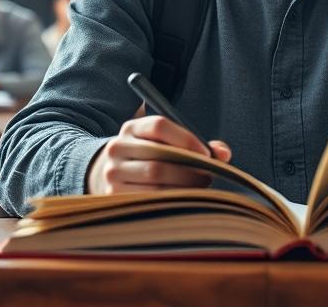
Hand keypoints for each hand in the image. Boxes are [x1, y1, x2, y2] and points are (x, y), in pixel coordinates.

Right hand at [88, 115, 232, 194]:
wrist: (104, 174)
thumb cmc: (148, 157)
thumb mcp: (163, 142)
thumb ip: (195, 143)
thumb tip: (223, 154)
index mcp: (132, 128)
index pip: (159, 126)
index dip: (187, 139)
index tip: (207, 154)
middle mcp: (118, 148)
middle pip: (159, 157)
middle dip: (190, 169)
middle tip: (209, 177)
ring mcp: (112, 173)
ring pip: (155, 181)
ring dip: (183, 188)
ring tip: (199, 190)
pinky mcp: (113, 196)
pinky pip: (148, 200)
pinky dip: (171, 201)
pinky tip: (183, 202)